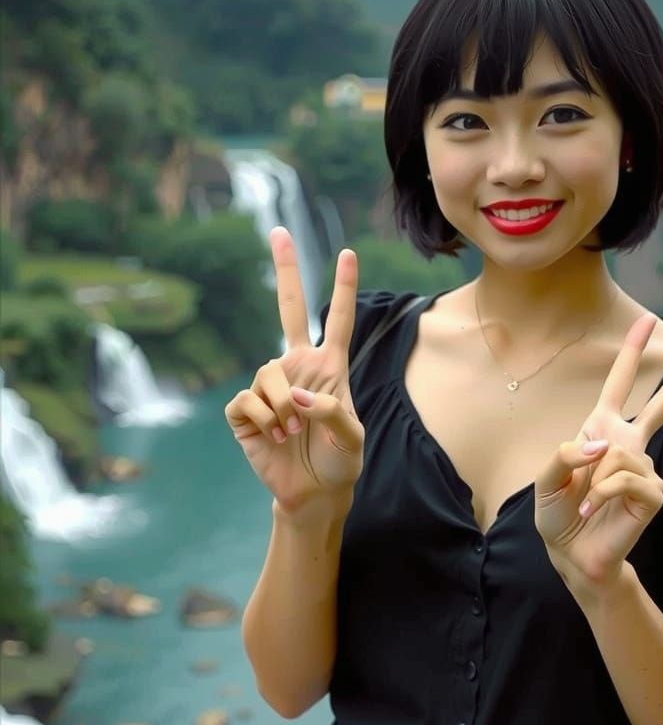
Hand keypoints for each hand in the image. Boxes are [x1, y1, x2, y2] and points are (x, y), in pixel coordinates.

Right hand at [224, 227, 363, 522]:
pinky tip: (274, 435)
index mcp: (330, 367)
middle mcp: (297, 367)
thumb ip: (333, 413)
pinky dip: (265, 420)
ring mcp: (270, 385)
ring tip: (292, 433)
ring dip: (283, 408)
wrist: (313, 492)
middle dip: (286, 270)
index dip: (343, 288)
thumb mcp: (352, 439)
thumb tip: (297, 396)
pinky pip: (249, 401)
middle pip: (287, 309)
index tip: (348, 253)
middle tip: (278, 232)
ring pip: (268, 376)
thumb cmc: (340, 462)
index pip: (337, 320)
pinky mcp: (246, 409)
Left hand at [534, 313, 662, 592]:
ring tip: (587, 501)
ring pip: (618, 454)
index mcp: (603, 430)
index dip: (631, 352)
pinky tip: (596, 510)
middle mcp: (629, 444)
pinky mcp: (652, 494)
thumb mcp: (546, 478)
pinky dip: (602, 493)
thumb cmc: (558, 513)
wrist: (570, 552)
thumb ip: (565, 454)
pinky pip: (625, 478)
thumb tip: (605, 446)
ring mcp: (645, 468)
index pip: (620, 384)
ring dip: (592, 477)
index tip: (648, 321)